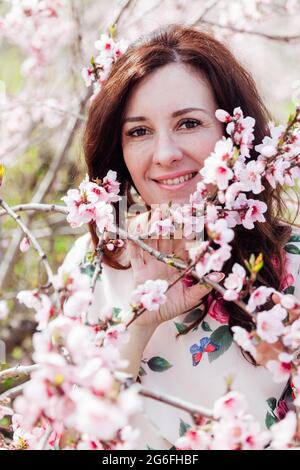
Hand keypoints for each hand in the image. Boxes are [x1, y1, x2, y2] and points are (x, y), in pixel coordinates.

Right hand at [126, 212, 223, 326]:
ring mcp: (149, 264)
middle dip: (170, 224)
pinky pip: (135, 255)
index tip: (194, 219)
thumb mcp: (188, 299)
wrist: (149, 320)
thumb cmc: (169, 308)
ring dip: (153, 228)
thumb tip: (220, 277)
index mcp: (176, 265)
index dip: (188, 233)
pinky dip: (134, 244)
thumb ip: (202, 288)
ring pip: (151, 242)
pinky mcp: (137, 271)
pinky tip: (135, 233)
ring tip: (157, 213)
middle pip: (166, 239)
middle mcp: (163, 261)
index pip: (183, 246)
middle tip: (175, 208)